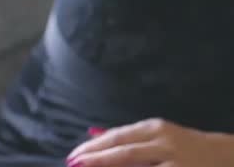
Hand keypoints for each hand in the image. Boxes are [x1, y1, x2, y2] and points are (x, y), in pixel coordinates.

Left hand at [67, 119, 233, 166]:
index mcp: (153, 128)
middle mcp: (163, 141)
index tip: (72, 157)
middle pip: (123, 151)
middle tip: (73, 165)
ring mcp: (175, 160)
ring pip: (135, 165)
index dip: (93, 147)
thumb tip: (92, 132)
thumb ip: (127, 137)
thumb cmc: (184, 146)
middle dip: (96, 159)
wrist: (225, 155)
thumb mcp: (155, 136)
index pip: (117, 137)